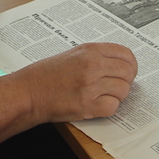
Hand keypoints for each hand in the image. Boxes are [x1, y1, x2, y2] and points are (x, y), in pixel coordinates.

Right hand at [17, 43, 137, 122]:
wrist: (27, 92)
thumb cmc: (45, 74)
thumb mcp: (72, 55)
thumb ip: (95, 56)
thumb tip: (118, 64)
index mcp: (90, 50)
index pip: (126, 54)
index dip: (131, 65)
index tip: (127, 72)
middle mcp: (92, 65)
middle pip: (128, 73)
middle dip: (126, 81)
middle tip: (116, 87)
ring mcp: (90, 85)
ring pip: (123, 91)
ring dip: (117, 96)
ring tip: (103, 96)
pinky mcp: (87, 105)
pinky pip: (113, 107)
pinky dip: (108, 108)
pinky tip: (97, 105)